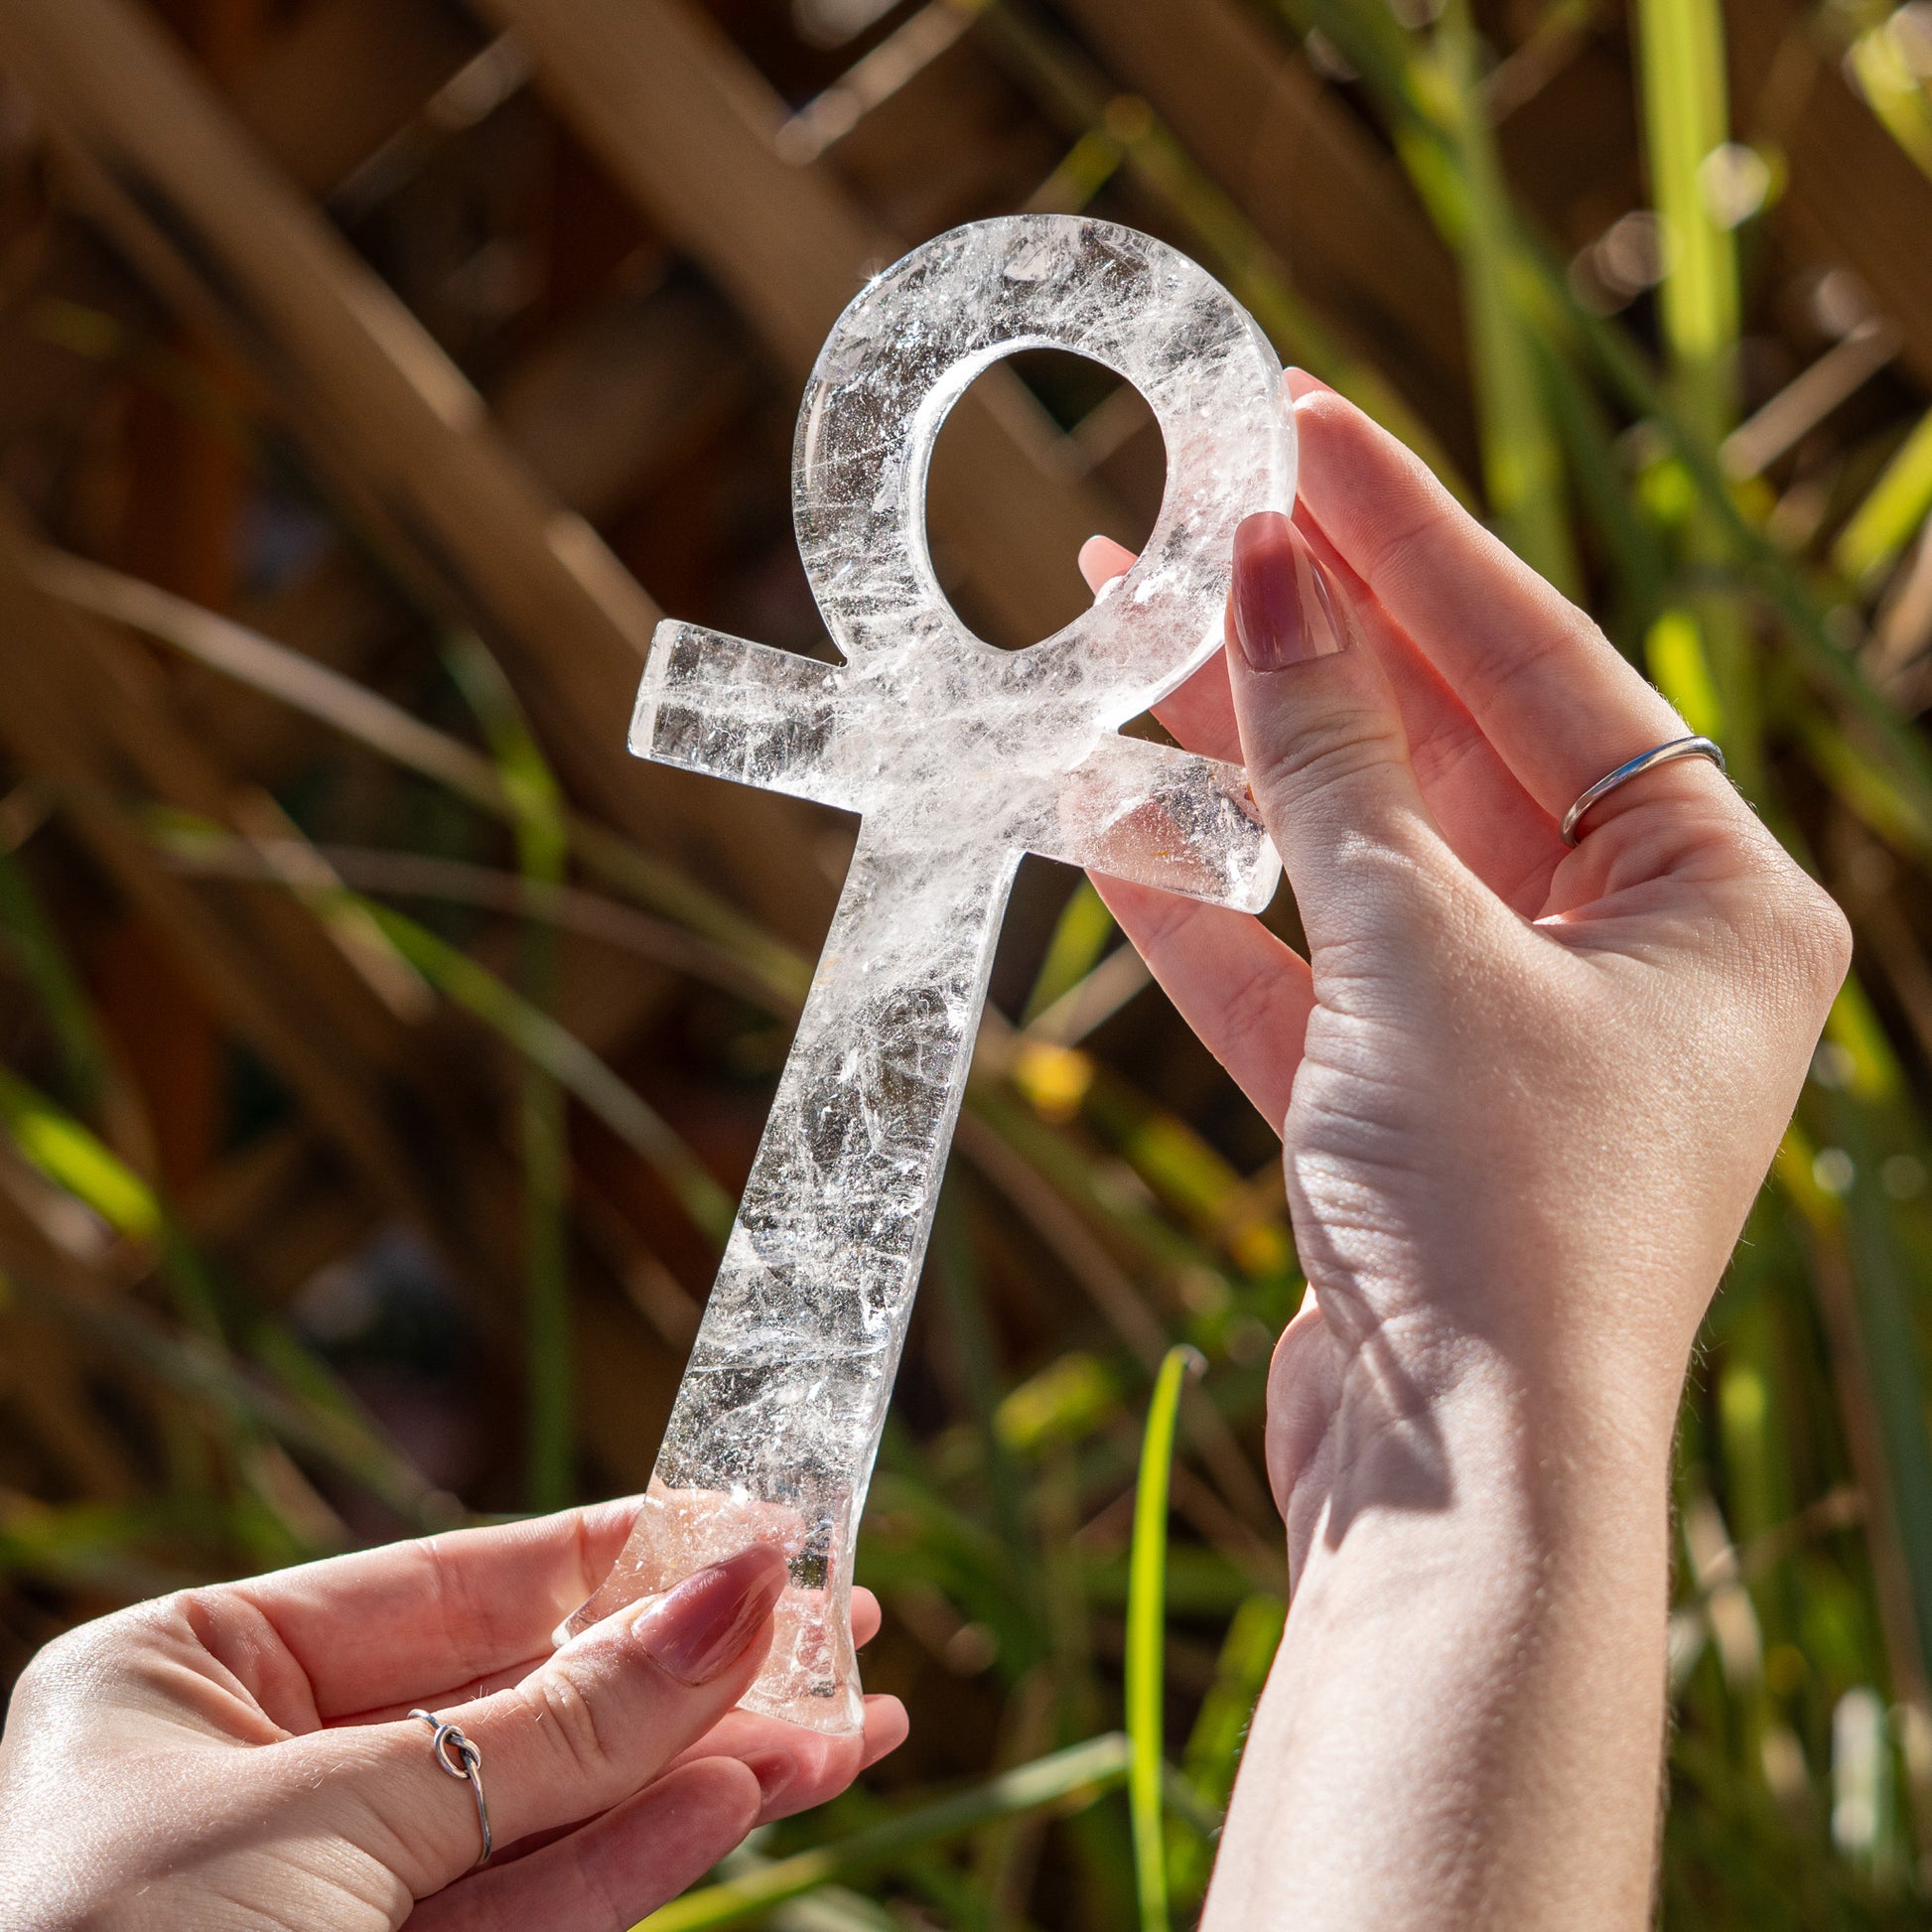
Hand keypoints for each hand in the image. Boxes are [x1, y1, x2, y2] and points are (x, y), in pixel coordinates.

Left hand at [0, 1501, 905, 1929]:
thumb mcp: (340, 1818)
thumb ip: (556, 1721)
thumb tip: (735, 1586)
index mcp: (189, 1682)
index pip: (451, 1583)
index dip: (616, 1554)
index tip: (758, 1526)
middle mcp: (258, 1780)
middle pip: (521, 1701)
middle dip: (685, 1674)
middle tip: (839, 1628)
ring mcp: (324, 1900)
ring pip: (548, 1816)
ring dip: (701, 1771)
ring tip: (846, 1726)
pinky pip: (531, 1911)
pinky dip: (640, 1861)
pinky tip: (745, 1797)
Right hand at [1081, 373, 1847, 1925]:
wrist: (1459, 1494)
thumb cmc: (1501, 1222)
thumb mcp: (1415, 953)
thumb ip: (1330, 759)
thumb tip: (1255, 573)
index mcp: (1710, 894)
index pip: (1540, 661)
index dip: (1404, 539)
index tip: (1291, 426)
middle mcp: (1623, 956)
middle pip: (1441, 746)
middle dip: (1305, 640)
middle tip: (1184, 514)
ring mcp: (1504, 1036)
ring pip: (1353, 856)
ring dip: (1234, 765)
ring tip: (1115, 642)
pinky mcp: (1398, 1114)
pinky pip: (1297, 974)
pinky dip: (1206, 908)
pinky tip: (1105, 820)